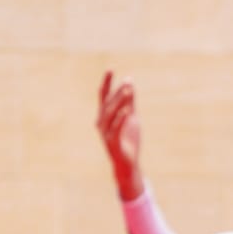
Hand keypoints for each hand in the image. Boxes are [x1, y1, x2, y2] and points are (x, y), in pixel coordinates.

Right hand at [96, 72, 144, 199]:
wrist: (128, 164)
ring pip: (110, 115)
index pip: (104, 96)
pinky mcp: (112, 143)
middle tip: (127, 83)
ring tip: (128, 92)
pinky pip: (115, 129)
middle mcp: (101, 123)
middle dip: (118, 93)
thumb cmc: (128, 140)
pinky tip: (126, 110)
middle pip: (108, 104)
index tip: (111, 69)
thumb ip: (130, 101)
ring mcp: (105, 134)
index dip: (107, 83)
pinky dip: (120, 119)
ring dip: (119, 103)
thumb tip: (130, 82)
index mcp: (104, 116)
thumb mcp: (131, 117)